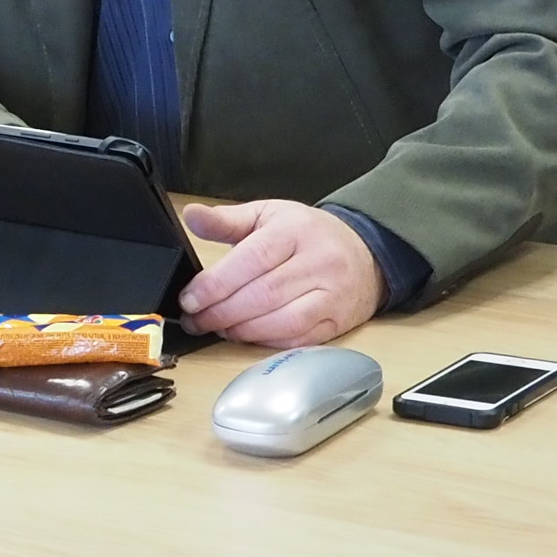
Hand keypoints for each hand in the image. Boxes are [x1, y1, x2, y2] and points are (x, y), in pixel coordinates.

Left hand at [178, 200, 382, 346]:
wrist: (366, 253)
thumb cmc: (308, 234)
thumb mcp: (268, 215)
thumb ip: (227, 220)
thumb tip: (191, 216)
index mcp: (295, 231)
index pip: (252, 259)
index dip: (216, 283)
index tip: (189, 298)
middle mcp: (319, 262)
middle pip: (264, 294)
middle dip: (221, 312)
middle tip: (194, 319)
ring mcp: (332, 295)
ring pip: (283, 321)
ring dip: (242, 330)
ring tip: (217, 328)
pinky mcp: (338, 322)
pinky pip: (299, 339)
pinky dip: (267, 341)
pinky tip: (246, 336)